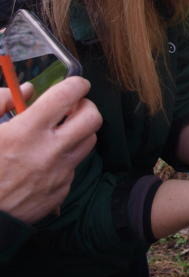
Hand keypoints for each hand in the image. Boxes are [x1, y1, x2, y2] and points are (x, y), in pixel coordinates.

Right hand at [0, 77, 101, 222]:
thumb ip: (0, 102)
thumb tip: (27, 89)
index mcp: (26, 132)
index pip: (68, 95)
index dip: (77, 84)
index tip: (75, 85)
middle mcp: (49, 151)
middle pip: (92, 118)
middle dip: (85, 107)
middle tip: (71, 108)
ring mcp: (58, 173)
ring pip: (89, 141)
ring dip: (79, 132)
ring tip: (59, 133)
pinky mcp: (60, 192)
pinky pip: (73, 167)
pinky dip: (64, 159)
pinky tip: (44, 162)